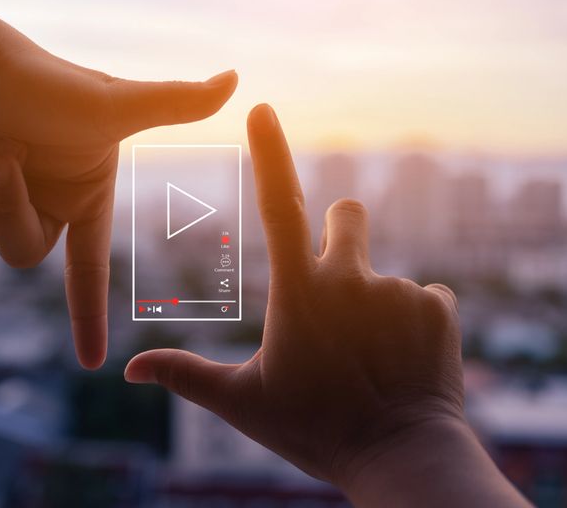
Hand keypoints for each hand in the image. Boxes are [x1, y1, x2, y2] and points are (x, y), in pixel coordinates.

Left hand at [0, 7, 236, 368]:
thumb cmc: (44, 85)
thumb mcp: (114, 105)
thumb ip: (176, 103)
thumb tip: (236, 80)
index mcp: (87, 195)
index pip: (93, 267)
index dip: (90, 316)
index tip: (92, 362)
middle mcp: (51, 201)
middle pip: (27, 256)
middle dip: (13, 213)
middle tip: (5, 157)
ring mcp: (9, 198)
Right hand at [125, 104, 468, 485]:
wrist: (401, 459)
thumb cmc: (315, 430)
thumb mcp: (244, 403)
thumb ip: (186, 374)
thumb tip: (127, 369)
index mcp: (300, 290)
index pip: (279, 205)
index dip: (269, 153)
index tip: (263, 109)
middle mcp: (352, 278)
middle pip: (347, 213)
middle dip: (341, 231)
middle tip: (336, 282)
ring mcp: (400, 290)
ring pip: (383, 275)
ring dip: (374, 303)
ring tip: (370, 358)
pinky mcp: (439, 308)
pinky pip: (424, 297)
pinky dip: (413, 321)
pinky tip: (404, 361)